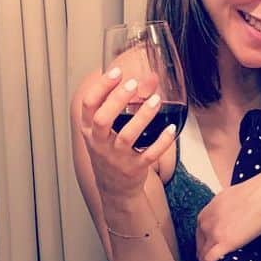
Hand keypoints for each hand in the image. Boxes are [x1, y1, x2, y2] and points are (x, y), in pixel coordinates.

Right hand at [77, 69, 177, 202]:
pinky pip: (149, 155)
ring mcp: (117, 158)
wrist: (115, 189)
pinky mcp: (134, 169)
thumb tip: (150, 79)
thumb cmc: (110, 152)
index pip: (89, 105)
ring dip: (142, 117)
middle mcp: (100, 144)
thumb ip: (123, 104)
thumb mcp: (107, 130)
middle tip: (133, 83)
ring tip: (155, 100)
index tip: (116, 72)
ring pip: (127, 137)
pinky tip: (171, 128)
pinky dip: (161, 142)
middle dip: (117, 100)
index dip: (101, 87)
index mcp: (89, 131)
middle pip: (103, 120)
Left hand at [196, 172, 260, 260]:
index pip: (200, 233)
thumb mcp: (231, 198)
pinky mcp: (224, 243)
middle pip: (200, 246)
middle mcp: (206, 222)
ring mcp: (214, 233)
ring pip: (203, 255)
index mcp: (207, 211)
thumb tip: (230, 214)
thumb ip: (225, 209)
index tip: (208, 251)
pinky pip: (210, 260)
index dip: (204, 244)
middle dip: (204, 256)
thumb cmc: (256, 193)